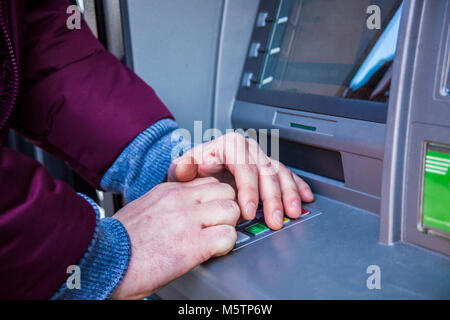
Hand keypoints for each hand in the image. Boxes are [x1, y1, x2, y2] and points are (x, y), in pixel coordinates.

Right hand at [110, 177, 239, 299]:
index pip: (209, 182)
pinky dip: (225, 246)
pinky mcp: (193, 244)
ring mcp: (188, 220)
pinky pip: (228, 236)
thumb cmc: (118, 242)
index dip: (214, 199)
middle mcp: (181, 200)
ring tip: (214, 240)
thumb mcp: (143, 209)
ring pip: (231, 210)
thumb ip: (167, 205)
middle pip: (226, 191)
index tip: (211, 212)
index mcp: (168, 191)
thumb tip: (182, 212)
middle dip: (226, 210)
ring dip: (227, 226)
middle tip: (217, 226)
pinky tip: (211, 252)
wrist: (102, 260)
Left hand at [168, 133, 313, 229]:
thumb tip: (186, 167)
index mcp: (229, 145)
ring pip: (280, 173)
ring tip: (292, 214)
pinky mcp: (268, 167)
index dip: (249, 191)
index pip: (244, 167)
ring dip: (289, 195)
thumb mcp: (181, 168)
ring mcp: (260, 158)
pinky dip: (297, 186)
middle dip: (273, 198)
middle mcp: (248, 149)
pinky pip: (287, 175)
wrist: (198, 170)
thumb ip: (182, 168)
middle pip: (266, 172)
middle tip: (275, 220)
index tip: (248, 212)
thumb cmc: (192, 170)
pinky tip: (305, 197)